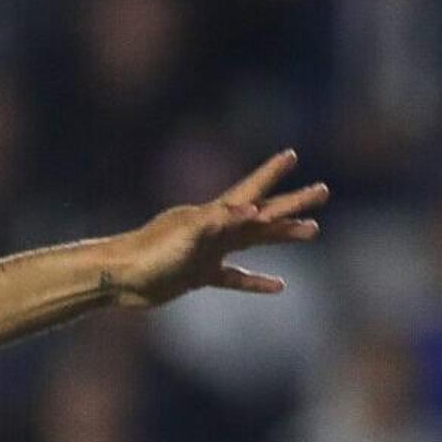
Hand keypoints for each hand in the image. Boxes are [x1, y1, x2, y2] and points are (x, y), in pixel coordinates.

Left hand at [93, 152, 328, 306]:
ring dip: (282, 235)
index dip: (271, 174)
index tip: (292, 155)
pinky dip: (256, 281)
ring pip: (254, 241)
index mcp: (212, 215)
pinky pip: (235, 278)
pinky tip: (279, 285)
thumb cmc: (147, 255)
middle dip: (292, 203)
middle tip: (323, 192)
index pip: (250, 191)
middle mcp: (215, 229)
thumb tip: (252, 211)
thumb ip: (216, 223)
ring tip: (314, 230)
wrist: (117, 278)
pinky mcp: (199, 275)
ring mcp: (208, 251)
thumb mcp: (185, 237)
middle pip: (262, 214)